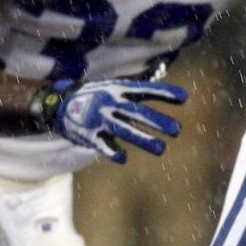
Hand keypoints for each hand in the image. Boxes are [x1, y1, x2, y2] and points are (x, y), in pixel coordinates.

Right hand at [39, 78, 188, 162]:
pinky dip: (113, 152)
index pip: (145, 89)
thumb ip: (142, 89)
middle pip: (137, 112)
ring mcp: (99, 118)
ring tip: (162, 149)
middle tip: (177, 130)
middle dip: (157, 121)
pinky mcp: (89, 134)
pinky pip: (103, 145)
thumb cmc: (98, 96)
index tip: (184, 98)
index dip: (164, 92)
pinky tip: (123, 158)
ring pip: (124, 130)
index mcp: (119, 89)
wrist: (61, 104)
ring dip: (143, 139)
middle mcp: (110, 102)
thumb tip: (176, 87)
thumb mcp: (117, 86)